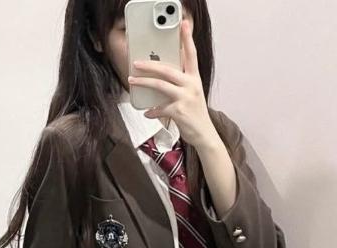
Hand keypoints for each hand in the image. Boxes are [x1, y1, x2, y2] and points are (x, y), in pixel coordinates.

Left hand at [127, 19, 219, 150]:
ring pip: (160, 85)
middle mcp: (191, 85)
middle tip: (136, 63)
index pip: (191, 54)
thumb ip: (180, 84)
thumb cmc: (195, 114)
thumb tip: (159, 77)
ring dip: (144, 83)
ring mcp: (186, 98)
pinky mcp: (179, 111)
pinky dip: (152, 111)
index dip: (187, 39)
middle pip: (168, 69)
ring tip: (132, 81)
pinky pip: (160, 108)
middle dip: (149, 65)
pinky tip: (147, 112)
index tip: (183, 24)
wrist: (204, 134)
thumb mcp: (191, 94)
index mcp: (195, 78)